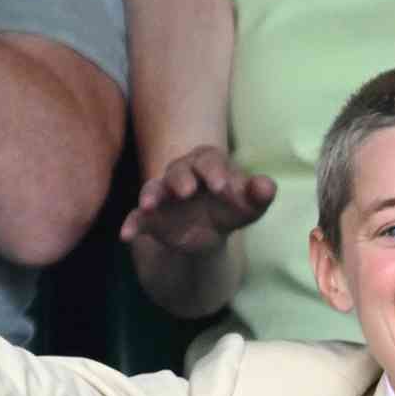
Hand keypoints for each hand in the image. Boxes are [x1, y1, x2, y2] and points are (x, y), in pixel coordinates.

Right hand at [120, 147, 276, 255]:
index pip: (209, 160)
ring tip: (150, 205)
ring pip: (154, 189)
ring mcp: (164, 194)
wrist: (209, 232)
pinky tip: (125, 235)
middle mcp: (182, 174)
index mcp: (207, 164)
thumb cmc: (230, 208)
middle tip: (186, 191)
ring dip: (151, 195)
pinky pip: (137, 217)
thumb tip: (269, 186)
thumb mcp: (248, 206)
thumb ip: (259, 195)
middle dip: (181, 179)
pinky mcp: (150, 216)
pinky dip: (131, 224)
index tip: (221, 187)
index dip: (214, 171)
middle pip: (179, 170)